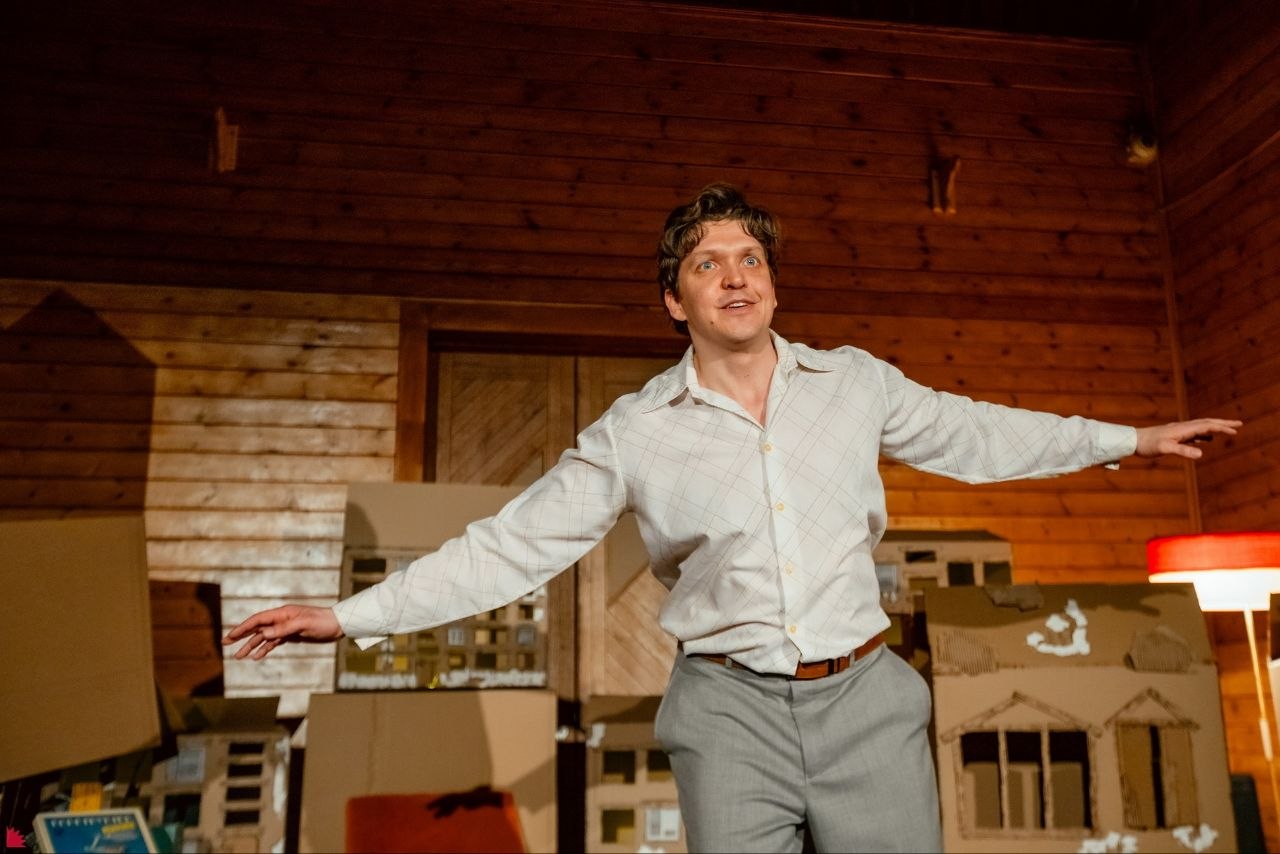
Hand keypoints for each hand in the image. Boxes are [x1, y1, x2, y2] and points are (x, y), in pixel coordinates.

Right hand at [222, 604, 343, 659]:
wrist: (338, 625)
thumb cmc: (322, 622)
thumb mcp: (303, 625)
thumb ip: (283, 629)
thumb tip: (264, 633)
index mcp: (282, 613)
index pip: (258, 620)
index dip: (243, 627)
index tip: (230, 636)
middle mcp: (281, 620)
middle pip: (257, 628)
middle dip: (241, 635)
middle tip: (225, 643)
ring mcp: (285, 628)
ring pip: (263, 638)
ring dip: (251, 646)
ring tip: (238, 656)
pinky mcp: (291, 636)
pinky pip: (273, 643)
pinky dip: (264, 649)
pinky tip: (256, 657)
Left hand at [1135, 418, 1241, 459]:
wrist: (1132, 440)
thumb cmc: (1147, 445)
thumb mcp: (1165, 448)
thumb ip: (1182, 451)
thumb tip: (1201, 454)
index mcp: (1183, 429)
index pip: (1207, 425)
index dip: (1222, 427)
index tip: (1236, 430)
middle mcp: (1182, 428)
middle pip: (1207, 423)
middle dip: (1223, 424)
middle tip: (1238, 425)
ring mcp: (1178, 432)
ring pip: (1201, 428)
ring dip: (1215, 428)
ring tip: (1226, 430)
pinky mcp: (1173, 437)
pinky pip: (1193, 435)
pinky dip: (1203, 435)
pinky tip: (1205, 440)